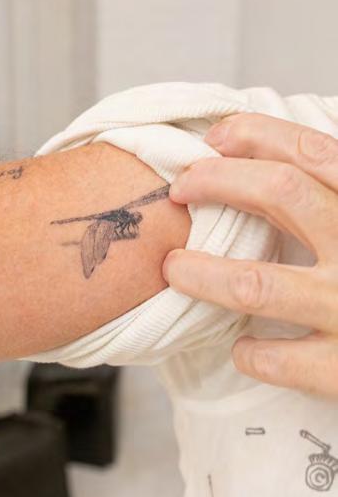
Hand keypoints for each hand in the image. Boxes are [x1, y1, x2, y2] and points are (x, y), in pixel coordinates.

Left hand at [163, 112, 337, 396]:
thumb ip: (335, 198)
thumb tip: (279, 163)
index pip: (311, 151)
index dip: (255, 136)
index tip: (214, 139)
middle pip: (280, 194)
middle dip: (216, 181)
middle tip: (180, 188)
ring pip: (257, 284)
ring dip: (203, 273)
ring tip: (174, 267)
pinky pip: (277, 359)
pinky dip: (249, 352)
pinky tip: (242, 348)